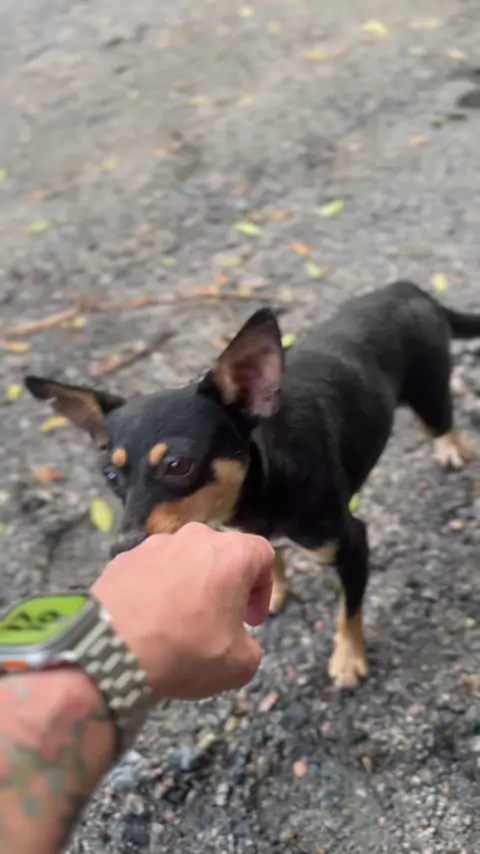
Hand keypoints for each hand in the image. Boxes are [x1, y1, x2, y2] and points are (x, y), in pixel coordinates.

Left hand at [92, 522, 273, 701]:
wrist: (111, 650)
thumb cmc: (186, 651)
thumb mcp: (240, 665)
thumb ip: (250, 647)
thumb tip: (237, 642)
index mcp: (231, 553)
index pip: (262, 554)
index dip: (263, 588)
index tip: (250, 621)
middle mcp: (194, 538)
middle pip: (220, 555)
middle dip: (225, 586)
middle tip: (218, 621)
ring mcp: (153, 544)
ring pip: (183, 561)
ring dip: (188, 586)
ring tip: (177, 623)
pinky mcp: (122, 558)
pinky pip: (150, 571)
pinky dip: (155, 590)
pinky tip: (147, 622)